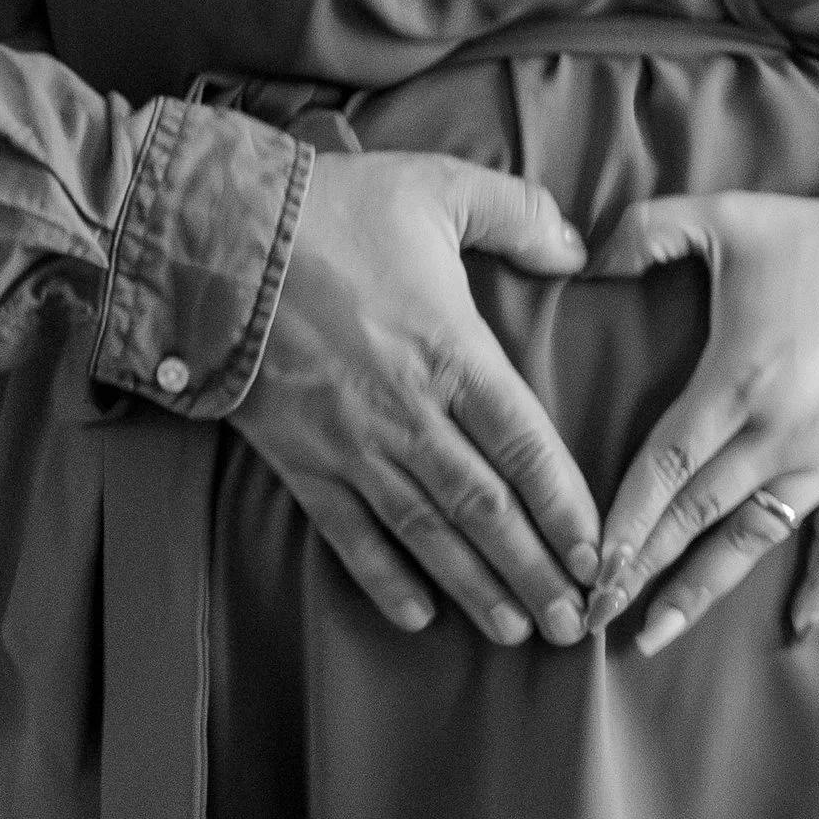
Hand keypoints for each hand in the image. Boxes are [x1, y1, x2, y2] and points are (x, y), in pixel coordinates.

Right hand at [233, 153, 600, 646]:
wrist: (217, 238)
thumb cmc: (333, 208)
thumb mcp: (438, 188)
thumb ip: (519, 214)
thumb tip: (579, 250)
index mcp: (451, 352)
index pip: (526, 447)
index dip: (567, 508)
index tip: (601, 555)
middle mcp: (408, 412)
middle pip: (486, 509)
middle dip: (536, 571)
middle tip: (575, 624)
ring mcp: (352, 443)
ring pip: (426, 533)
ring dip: (475, 587)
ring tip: (516, 630)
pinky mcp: (300, 458)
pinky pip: (348, 532)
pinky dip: (383, 579)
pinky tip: (418, 615)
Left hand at [580, 188, 818, 651]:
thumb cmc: (812, 236)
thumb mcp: (723, 215)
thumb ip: (644, 229)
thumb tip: (581, 260)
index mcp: (740, 380)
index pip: (666, 466)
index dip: (624, 519)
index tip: (587, 564)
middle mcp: (784, 433)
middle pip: (698, 516)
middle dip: (642, 570)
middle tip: (593, 618)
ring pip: (754, 540)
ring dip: (703, 591)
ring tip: (654, 636)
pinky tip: (795, 628)